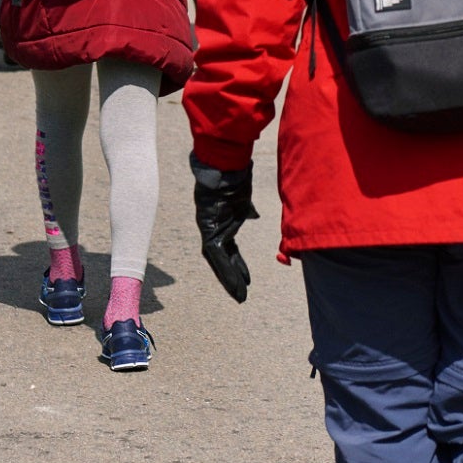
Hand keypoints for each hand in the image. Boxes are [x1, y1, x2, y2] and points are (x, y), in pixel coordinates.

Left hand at [190, 154, 258, 302]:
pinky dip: (226, 271)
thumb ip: (245, 209)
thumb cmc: (234, 175)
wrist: (225, 165)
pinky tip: (235, 284)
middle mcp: (212, 227)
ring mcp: (208, 228)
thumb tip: (254, 216)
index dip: (236, 263)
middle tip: (241, 295)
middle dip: (231, 276)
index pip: (229, 248)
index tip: (247, 278)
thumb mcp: (242, 198)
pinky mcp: (208, 229)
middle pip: (221, 258)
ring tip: (239, 296)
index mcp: (221, 221)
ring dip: (229, 279)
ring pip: (218, 261)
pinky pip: (217, 256)